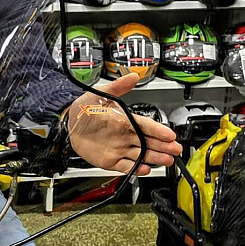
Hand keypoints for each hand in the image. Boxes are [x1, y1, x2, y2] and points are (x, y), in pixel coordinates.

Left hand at [65, 73, 183, 175]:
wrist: (69, 123)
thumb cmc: (85, 108)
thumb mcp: (102, 93)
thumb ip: (118, 87)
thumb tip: (132, 77)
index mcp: (127, 120)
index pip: (147, 126)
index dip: (159, 131)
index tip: (170, 135)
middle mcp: (126, 135)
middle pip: (149, 142)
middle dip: (164, 146)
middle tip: (175, 150)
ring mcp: (119, 148)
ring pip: (141, 155)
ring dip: (155, 158)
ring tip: (167, 160)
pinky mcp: (110, 160)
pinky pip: (125, 166)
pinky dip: (135, 169)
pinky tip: (145, 169)